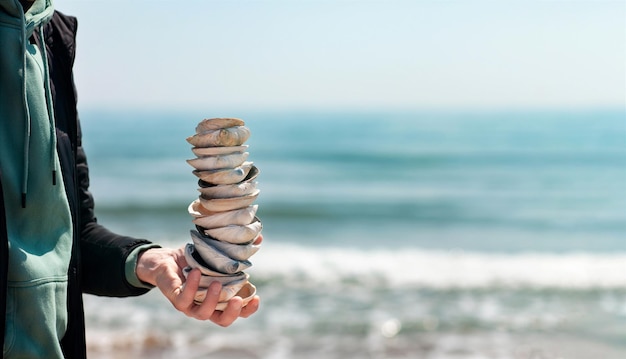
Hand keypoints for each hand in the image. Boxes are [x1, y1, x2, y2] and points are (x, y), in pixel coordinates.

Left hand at [135, 241, 260, 325]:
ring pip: (203, 314)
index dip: (248, 309)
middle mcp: (205, 306)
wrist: (164, 260)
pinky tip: (196, 272)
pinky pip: (184, 298)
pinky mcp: (175, 298)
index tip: (257, 298)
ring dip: (211, 301)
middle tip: (237, 299)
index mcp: (218, 299)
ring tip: (216, 284)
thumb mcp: (217, 252)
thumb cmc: (193, 259)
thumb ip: (236, 249)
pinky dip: (191, 286)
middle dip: (231, 313)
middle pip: (222, 320)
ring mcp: (190, 305)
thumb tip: (259, 238)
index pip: (237, 312)